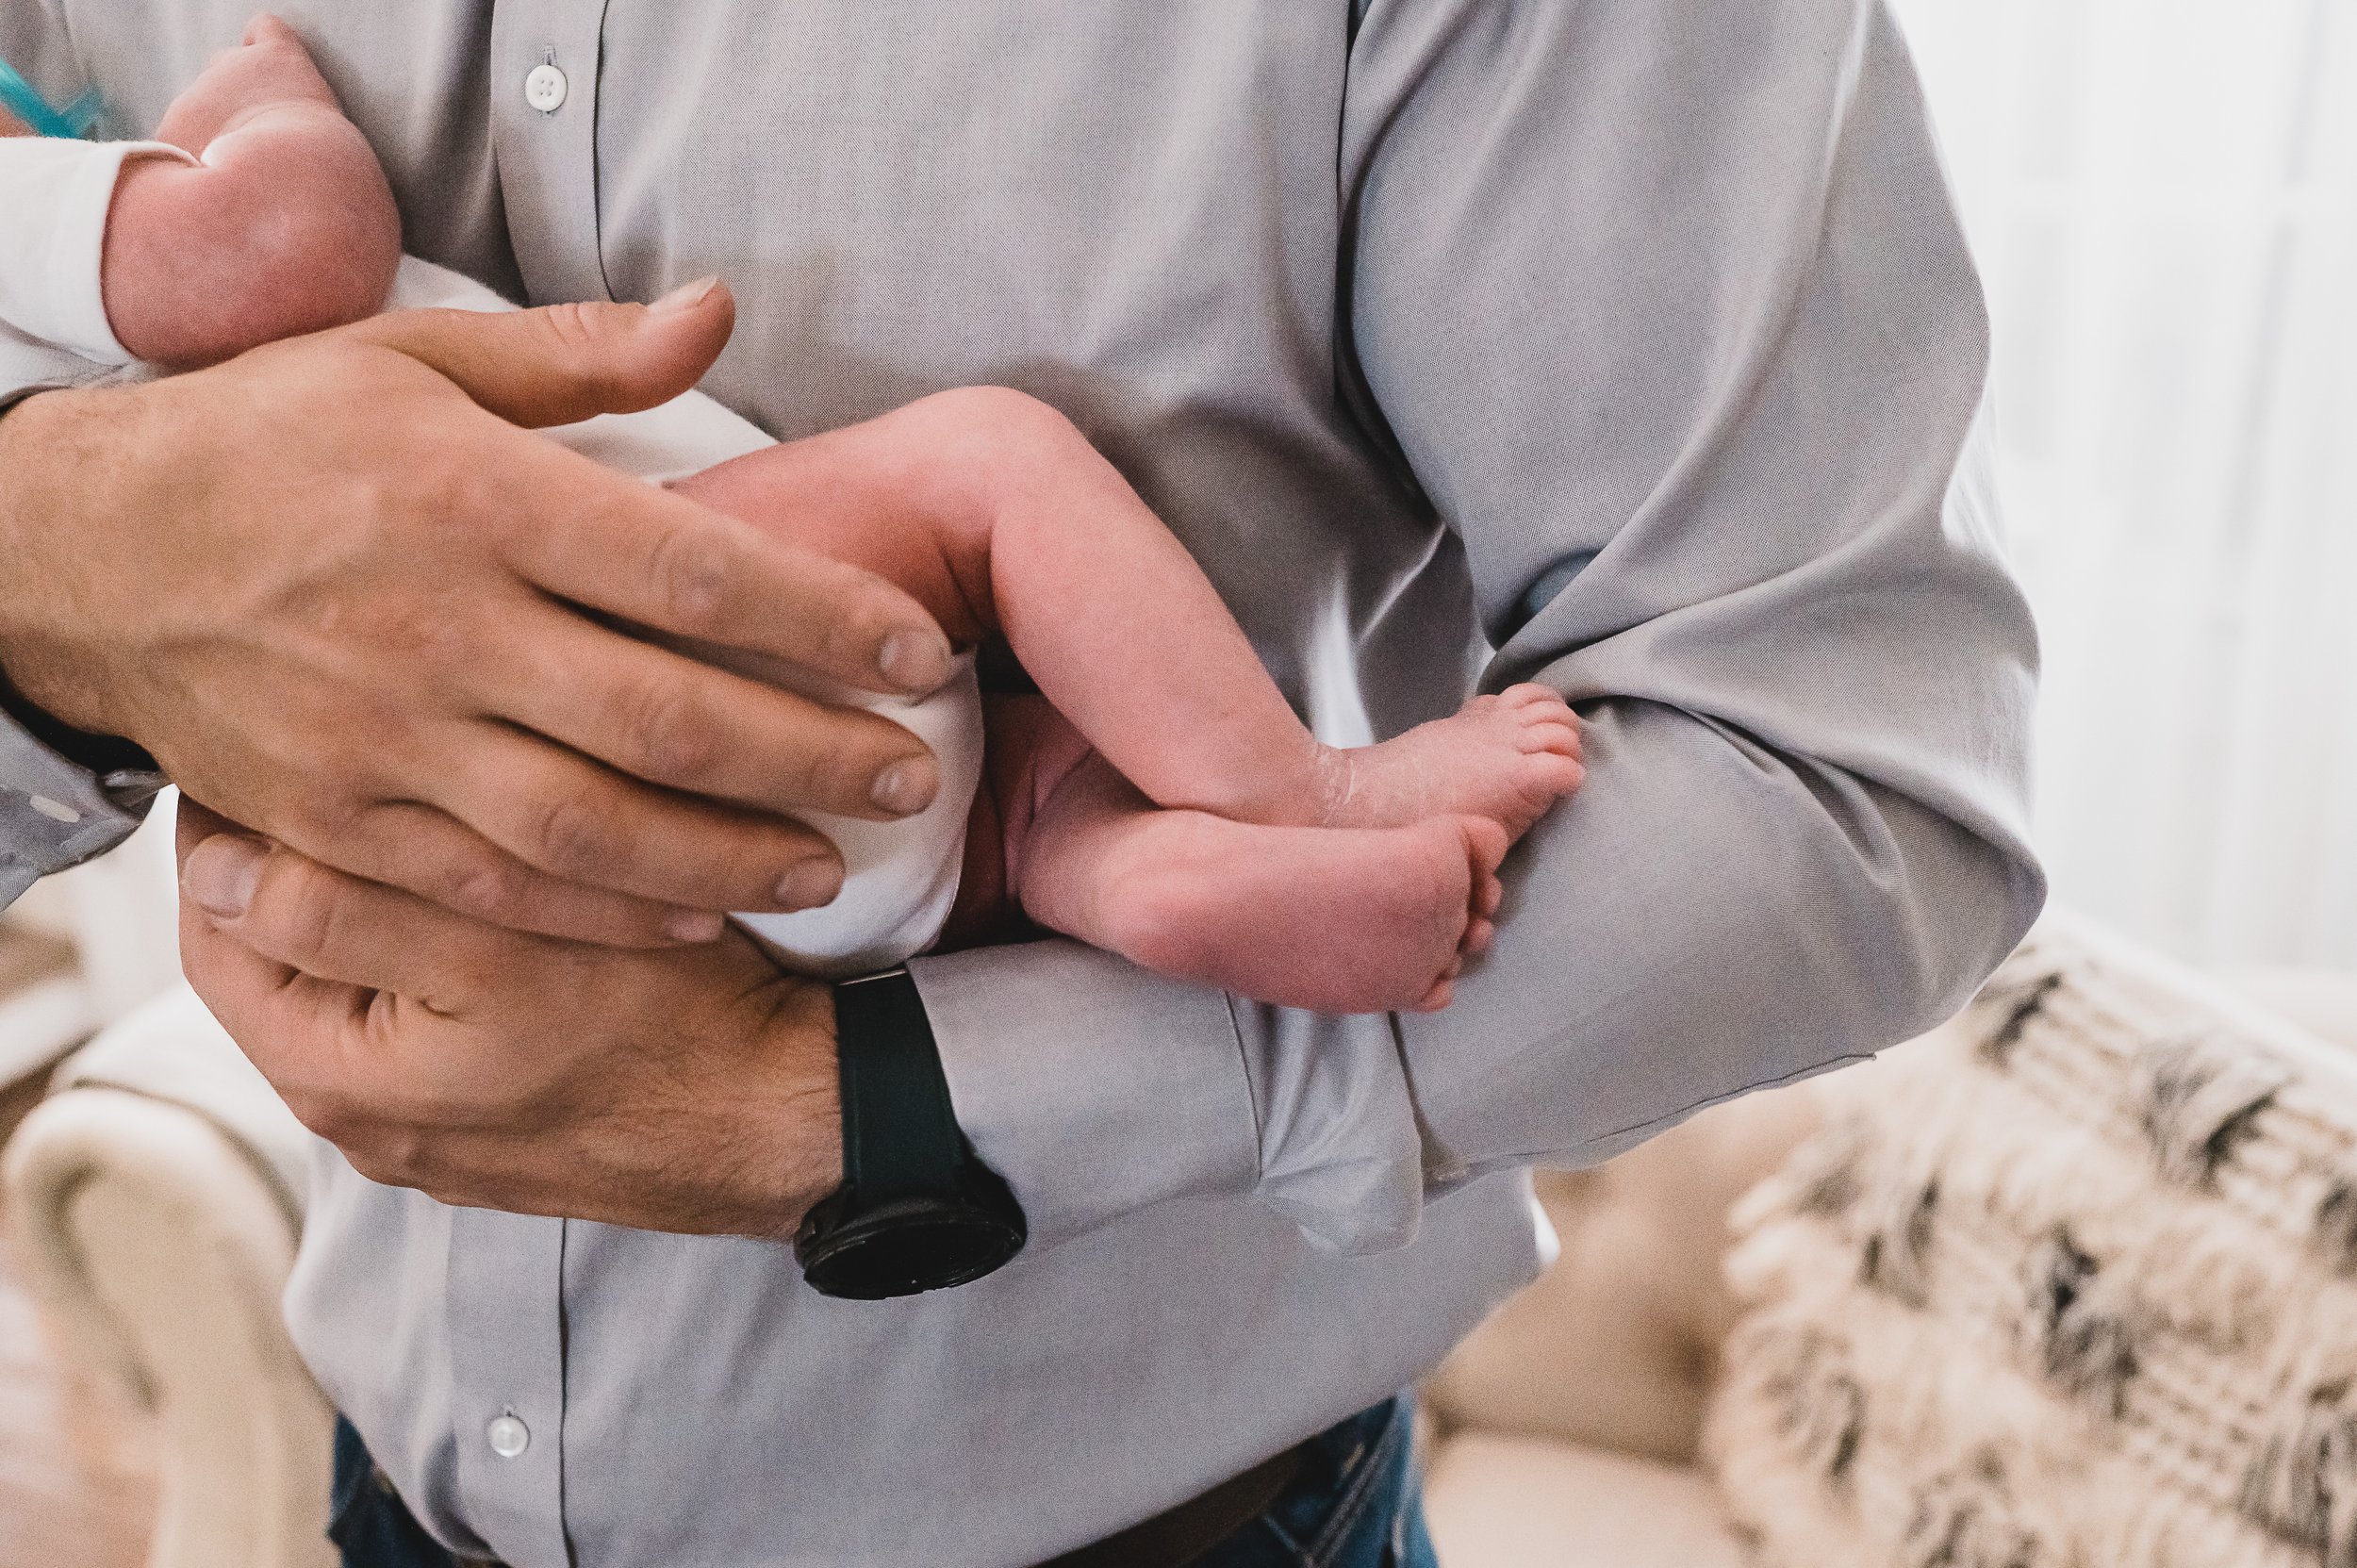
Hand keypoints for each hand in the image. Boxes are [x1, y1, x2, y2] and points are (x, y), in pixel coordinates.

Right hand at [0, 285, 953, 945]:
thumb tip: (720, 310)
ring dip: (730, 856)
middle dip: (813, 756)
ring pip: (593, 825)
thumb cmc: (270, 438)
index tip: (920, 651)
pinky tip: (696, 915)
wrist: (81, 549)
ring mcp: (387, 739)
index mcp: (476, 502)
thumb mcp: (414, 359)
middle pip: (668, 715)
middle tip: (912, 777)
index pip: (694, 571)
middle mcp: (441, 630)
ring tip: (830, 864)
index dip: (825, 618)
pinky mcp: (343, 820)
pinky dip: (606, 912)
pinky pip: (496, 886)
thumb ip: (580, 353)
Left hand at [175, 799, 843, 1233]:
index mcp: (335, 1081)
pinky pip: (445, 1013)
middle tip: (362, 747)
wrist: (793, 1118)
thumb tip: (207, 867)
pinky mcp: (507, 1113)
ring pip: (377, 977)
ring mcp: (442, 1121)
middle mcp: (370, 1117)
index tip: (273, 736)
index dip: (233, 824)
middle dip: (320, 851)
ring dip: (401, 891)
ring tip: (449, 798)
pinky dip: (462, 945)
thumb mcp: (495, 954)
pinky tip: (519, 884)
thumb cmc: (669, 1028)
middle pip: (294, 954)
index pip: (218, 930)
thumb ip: (346, 912)